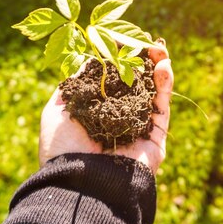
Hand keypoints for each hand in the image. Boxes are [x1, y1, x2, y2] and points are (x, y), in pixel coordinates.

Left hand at [39, 40, 173, 173]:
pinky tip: (164, 65)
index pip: (110, 81)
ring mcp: (138, 127)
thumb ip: (73, 86)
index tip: (120, 40)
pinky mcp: (155, 136)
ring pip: (152, 92)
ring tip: (158, 48)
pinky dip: (165, 85)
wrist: (82, 183)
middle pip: (134, 83)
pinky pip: (163, 107)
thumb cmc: (63, 148)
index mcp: (94, 113)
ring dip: (157, 68)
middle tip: (144, 40)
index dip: (117, 60)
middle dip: (140, 61)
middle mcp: (117, 119)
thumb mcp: (57, 110)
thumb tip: (86, 62)